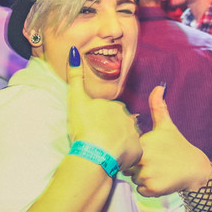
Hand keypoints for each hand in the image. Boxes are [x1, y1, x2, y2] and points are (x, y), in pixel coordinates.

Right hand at [66, 47, 141, 171]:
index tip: (92, 128)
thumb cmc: (84, 125)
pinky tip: (112, 159)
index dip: (100, 120)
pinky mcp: (137, 151)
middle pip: (120, 125)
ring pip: (127, 139)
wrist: (95, 151)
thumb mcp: (76, 98)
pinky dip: (124, 157)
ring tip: (105, 152)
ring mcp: (134, 135)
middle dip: (111, 131)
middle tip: (97, 141)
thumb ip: (75, 76)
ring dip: (118, 144)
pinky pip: (131, 154)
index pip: (110, 112)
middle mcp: (129, 118)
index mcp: (116, 106)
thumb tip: (73, 51)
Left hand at [127, 85, 210, 196]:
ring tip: (159, 171)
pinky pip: (141, 191)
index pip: (127, 150)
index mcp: (143, 142)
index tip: (150, 152)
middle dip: (138, 166)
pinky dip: (148, 189)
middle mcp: (143, 158)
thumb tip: (158, 86)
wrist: (195, 168)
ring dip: (143, 178)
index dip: (136, 152)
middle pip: (128, 166)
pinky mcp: (152, 188)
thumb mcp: (167, 126)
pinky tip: (161, 180)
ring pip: (133, 180)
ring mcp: (148, 174)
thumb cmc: (178, 146)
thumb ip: (158, 107)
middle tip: (155, 162)